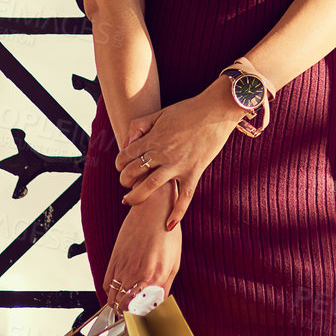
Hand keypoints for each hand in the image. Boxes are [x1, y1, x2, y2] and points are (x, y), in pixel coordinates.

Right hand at [103, 186, 181, 313]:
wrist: (153, 209)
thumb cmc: (167, 233)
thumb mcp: (174, 262)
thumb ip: (165, 287)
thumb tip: (159, 305)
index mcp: (154, 276)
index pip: (141, 310)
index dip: (140, 321)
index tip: (142, 325)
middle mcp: (136, 273)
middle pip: (123, 307)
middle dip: (126, 317)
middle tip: (132, 318)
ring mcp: (122, 266)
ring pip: (112, 298)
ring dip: (117, 307)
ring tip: (124, 309)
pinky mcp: (113, 259)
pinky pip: (106, 284)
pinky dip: (110, 293)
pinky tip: (118, 293)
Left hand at [116, 82, 238, 226]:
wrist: (216, 110)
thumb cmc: (188, 110)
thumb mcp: (159, 113)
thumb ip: (140, 125)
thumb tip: (127, 143)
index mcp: (153, 138)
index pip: (126, 156)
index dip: (119, 164)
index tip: (122, 167)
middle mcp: (162, 153)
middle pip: (134, 172)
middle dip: (125, 180)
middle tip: (126, 184)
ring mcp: (178, 165)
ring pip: (151, 186)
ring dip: (136, 197)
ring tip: (129, 202)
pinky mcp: (194, 172)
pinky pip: (184, 197)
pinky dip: (177, 213)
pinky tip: (169, 226)